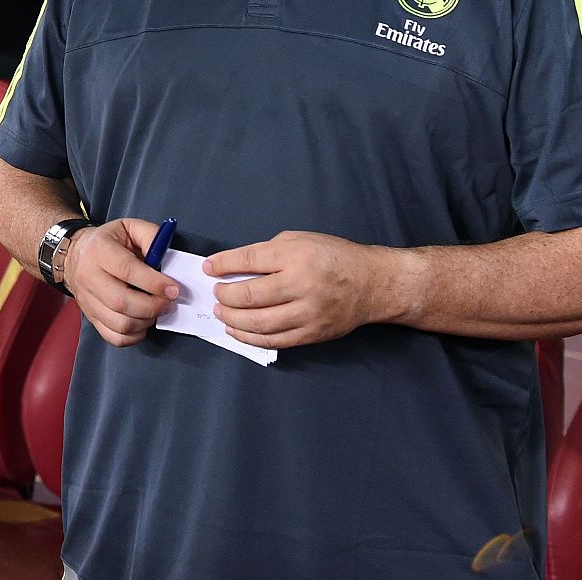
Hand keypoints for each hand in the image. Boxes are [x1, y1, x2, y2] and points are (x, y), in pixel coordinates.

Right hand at [64, 219, 179, 347]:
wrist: (77, 255)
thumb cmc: (109, 242)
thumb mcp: (130, 227)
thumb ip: (151, 236)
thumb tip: (166, 256)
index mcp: (99, 250)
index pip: (126, 270)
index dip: (153, 282)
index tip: (173, 289)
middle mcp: (89, 276)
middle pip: (121, 302)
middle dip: (152, 306)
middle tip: (168, 302)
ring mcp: (88, 300)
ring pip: (119, 323)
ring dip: (146, 321)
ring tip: (157, 310)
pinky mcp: (91, 317)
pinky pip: (114, 337)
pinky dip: (134, 336)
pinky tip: (143, 322)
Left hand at [205, 231, 397, 348]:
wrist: (371, 283)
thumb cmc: (333, 257)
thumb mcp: (300, 240)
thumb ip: (268, 252)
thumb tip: (234, 267)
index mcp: (296, 256)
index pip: (250, 260)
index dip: (223, 265)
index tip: (209, 268)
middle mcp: (301, 284)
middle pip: (250, 295)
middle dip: (225, 295)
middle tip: (216, 293)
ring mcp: (307, 313)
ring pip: (259, 323)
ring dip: (233, 319)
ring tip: (221, 312)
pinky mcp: (312, 333)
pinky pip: (274, 341)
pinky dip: (250, 338)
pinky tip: (237, 331)